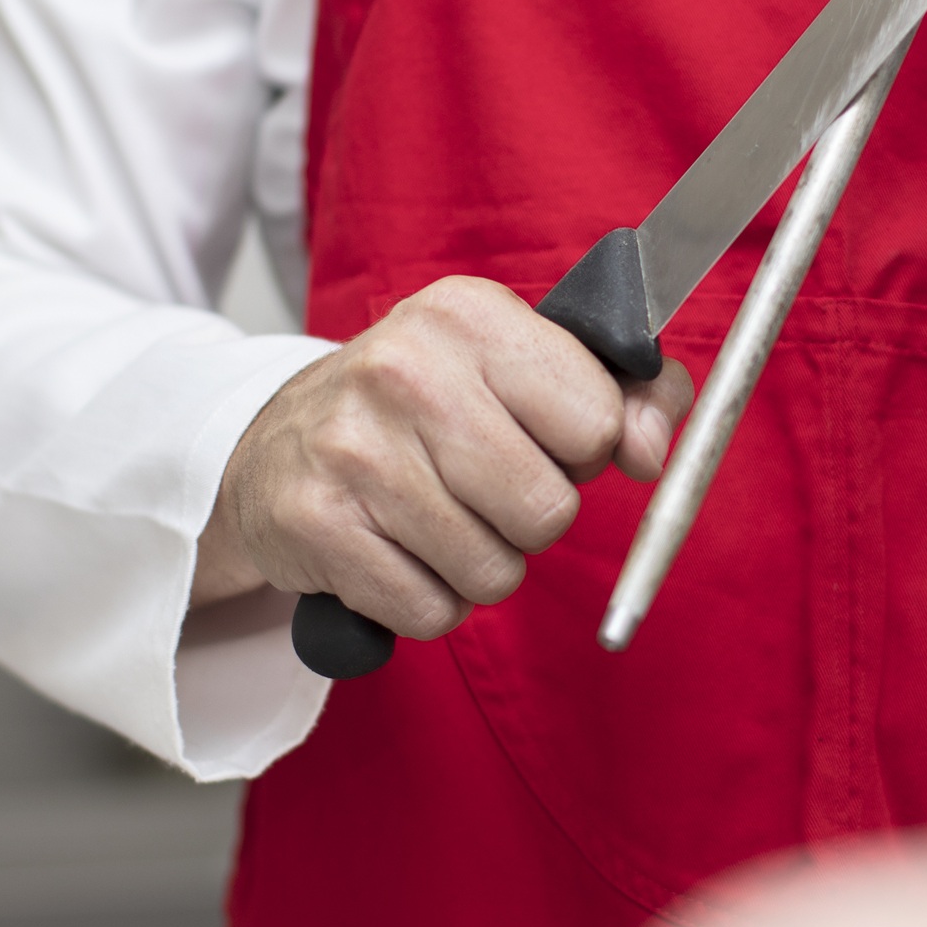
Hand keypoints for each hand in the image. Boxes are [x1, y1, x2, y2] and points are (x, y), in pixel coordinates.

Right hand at [194, 276, 694, 637]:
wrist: (272, 445)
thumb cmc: (419, 408)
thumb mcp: (518, 365)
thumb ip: (622, 393)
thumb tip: (653, 449)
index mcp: (468, 314)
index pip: (595, 419)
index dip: (582, 449)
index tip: (542, 440)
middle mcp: (406, 370)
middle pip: (548, 510)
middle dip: (530, 519)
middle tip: (480, 487)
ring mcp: (355, 450)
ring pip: (494, 573)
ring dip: (478, 565)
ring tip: (433, 519)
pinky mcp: (318, 525)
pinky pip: (431, 612)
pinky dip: (425, 600)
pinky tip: (393, 550)